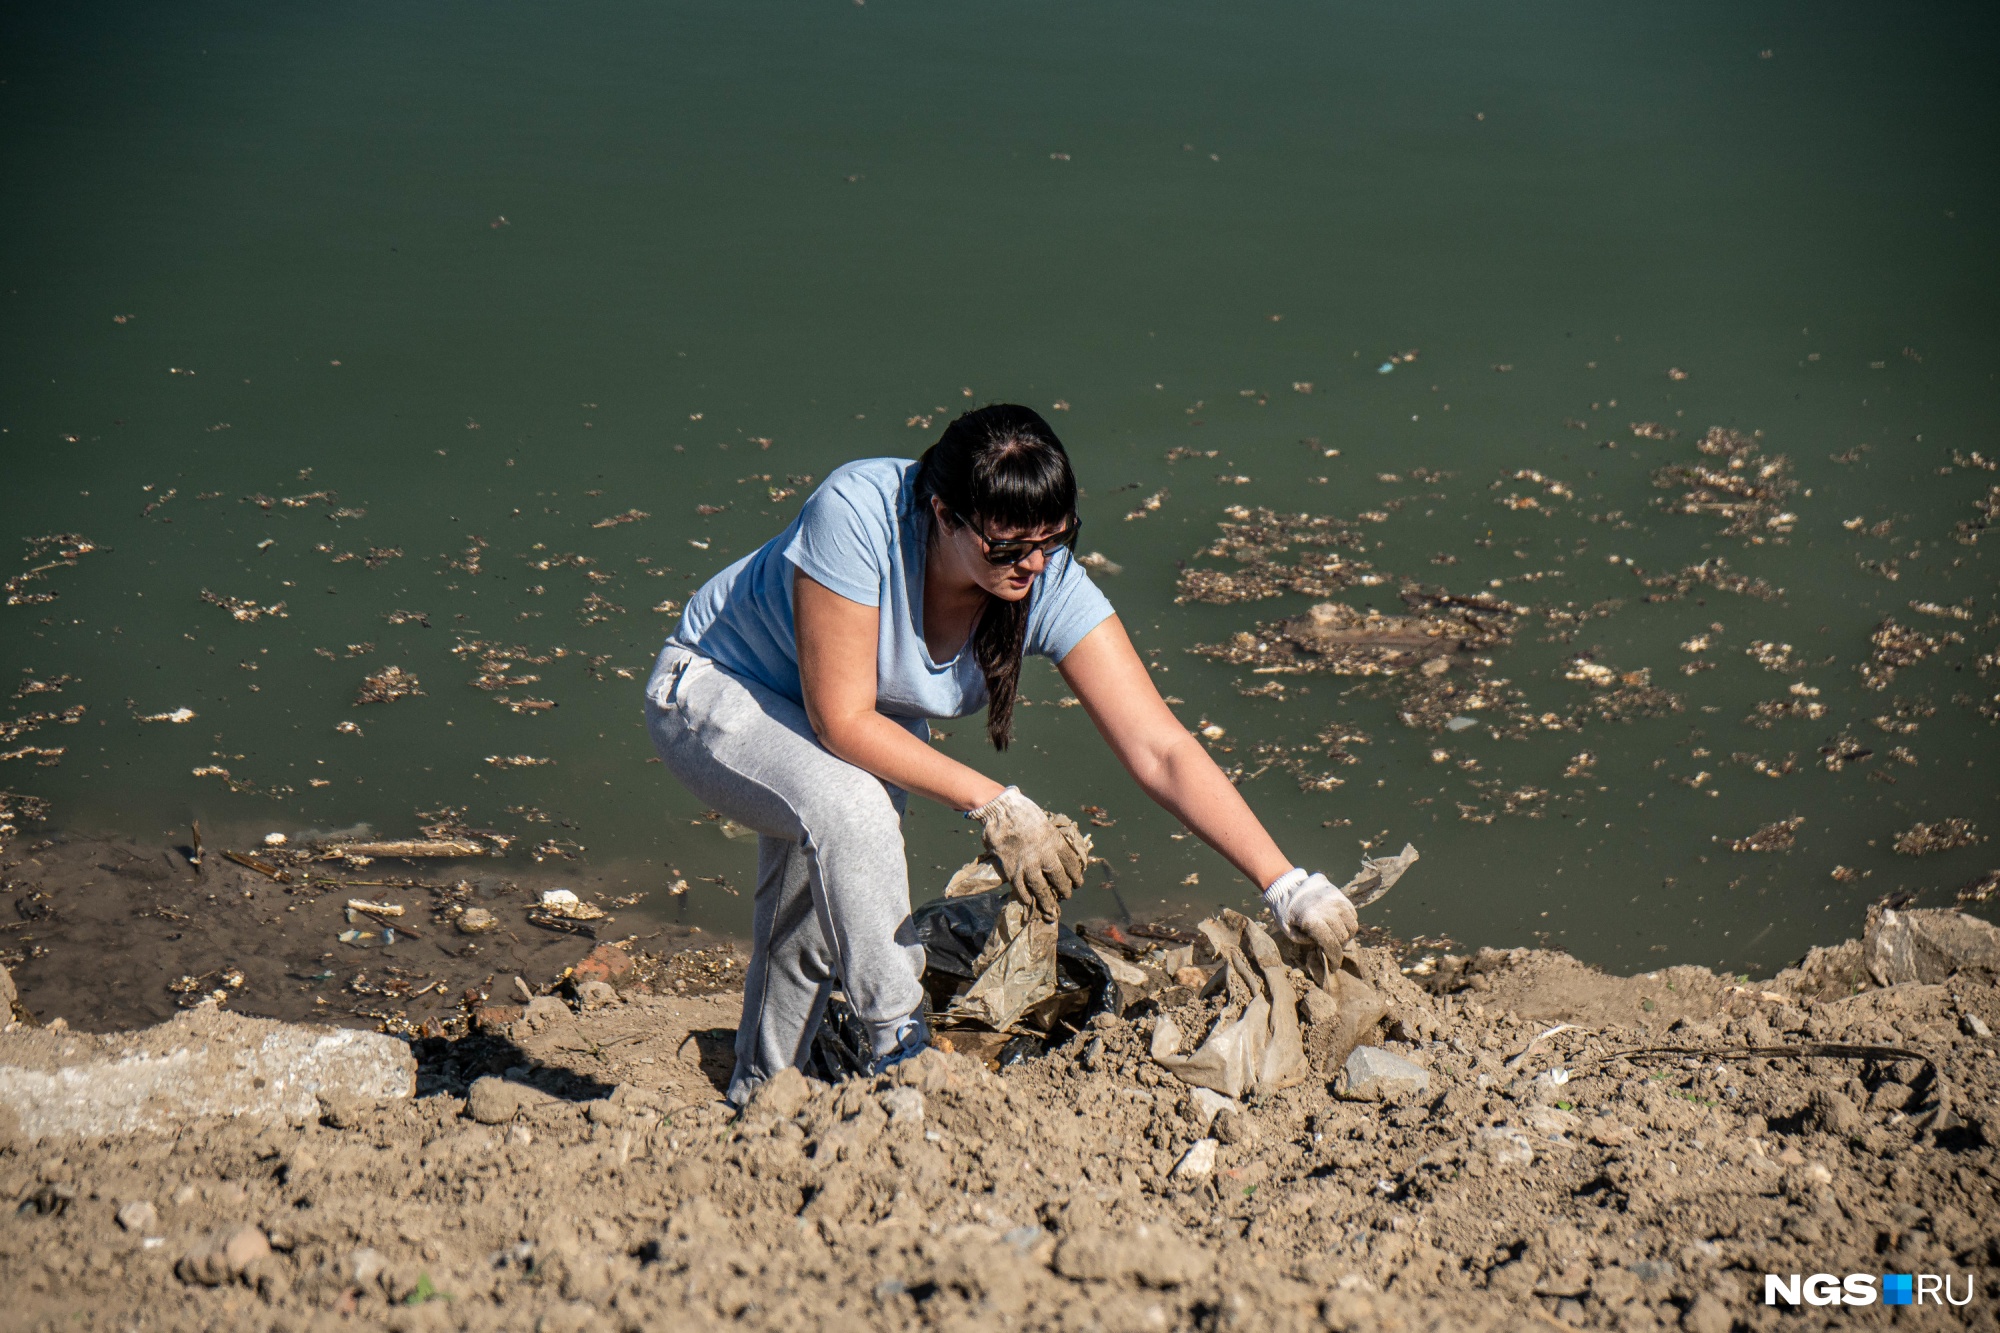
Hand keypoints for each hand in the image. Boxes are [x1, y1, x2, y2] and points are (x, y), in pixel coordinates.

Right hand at [969, 787, 1089, 920]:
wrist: (1001, 811)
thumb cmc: (1024, 812)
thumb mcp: (1045, 823)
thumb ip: (1051, 840)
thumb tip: (1057, 854)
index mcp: (1055, 842)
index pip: (1071, 864)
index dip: (1076, 875)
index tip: (1078, 882)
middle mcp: (1044, 856)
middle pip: (1059, 878)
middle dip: (1064, 889)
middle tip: (1067, 895)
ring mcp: (1028, 865)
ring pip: (1041, 888)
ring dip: (1047, 900)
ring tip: (1051, 908)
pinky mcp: (1012, 870)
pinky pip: (1021, 888)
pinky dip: (1025, 896)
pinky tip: (1029, 901)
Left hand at [1262, 867, 1357, 958]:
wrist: (1286, 885)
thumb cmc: (1284, 911)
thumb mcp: (1288, 930)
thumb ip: (1305, 941)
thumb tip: (1322, 948)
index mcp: (1312, 919)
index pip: (1331, 944)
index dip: (1334, 958)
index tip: (1334, 967)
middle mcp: (1327, 909)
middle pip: (1343, 937)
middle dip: (1339, 948)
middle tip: (1332, 951)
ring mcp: (1335, 900)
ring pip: (1351, 926)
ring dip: (1346, 936)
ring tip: (1336, 938)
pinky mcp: (1339, 894)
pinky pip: (1352, 913)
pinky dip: (1349, 923)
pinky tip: (1340, 926)